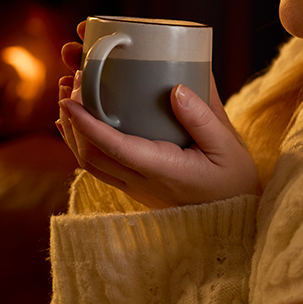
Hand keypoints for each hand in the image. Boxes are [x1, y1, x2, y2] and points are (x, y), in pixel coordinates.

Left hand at [56, 22, 259, 208]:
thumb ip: (204, 117)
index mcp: (163, 170)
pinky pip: (99, 168)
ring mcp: (136, 189)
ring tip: (69, 98)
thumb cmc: (233, 180)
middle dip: (74, 120)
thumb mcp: (228, 146)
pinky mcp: (136, 188)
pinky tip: (77, 127)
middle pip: (91, 156)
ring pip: (90, 164)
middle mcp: (142, 183)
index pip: (113, 147)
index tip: (70, 98)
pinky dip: (82, 145)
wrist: (232, 219)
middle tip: (72, 84)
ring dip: (73, 132)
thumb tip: (177, 88)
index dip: (87, 124)